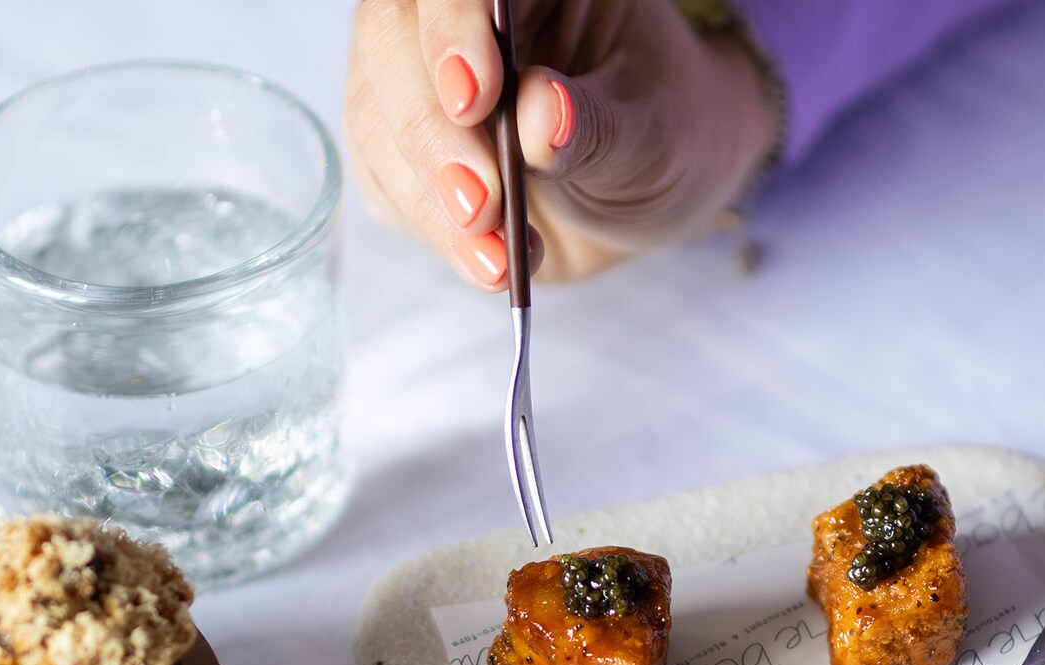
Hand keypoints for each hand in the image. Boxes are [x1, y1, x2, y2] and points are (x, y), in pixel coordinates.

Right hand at [344, 0, 778, 288]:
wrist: (652, 184)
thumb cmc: (668, 133)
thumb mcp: (655, 133)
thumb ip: (595, 127)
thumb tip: (539, 119)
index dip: (452, 28)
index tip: (472, 97)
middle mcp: (463, 12)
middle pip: (392, 40)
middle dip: (431, 131)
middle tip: (480, 205)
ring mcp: (422, 70)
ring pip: (376, 113)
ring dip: (429, 197)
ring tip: (498, 259)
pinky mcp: (403, 140)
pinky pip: (382, 175)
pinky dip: (430, 226)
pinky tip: (486, 259)